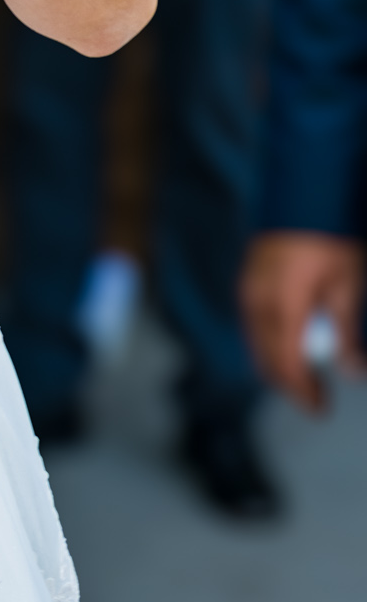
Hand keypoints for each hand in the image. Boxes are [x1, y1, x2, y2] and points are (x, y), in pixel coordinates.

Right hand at [241, 229, 365, 410]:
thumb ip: (348, 332)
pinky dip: (270, 341)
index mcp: (284, 304)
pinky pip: (255, 323)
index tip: (321, 409)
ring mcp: (249, 287)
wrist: (306, 192)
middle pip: (267, 357)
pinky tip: (288, 343)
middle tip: (316, 397)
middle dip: (290, 382)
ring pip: (257, 342)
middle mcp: (259, 300)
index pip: (288, 364)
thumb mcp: (349, 285)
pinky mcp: (249, 277)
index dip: (303, 392)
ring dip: (278, 363)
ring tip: (305, 374)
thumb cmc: (333, 237)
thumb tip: (352, 372)